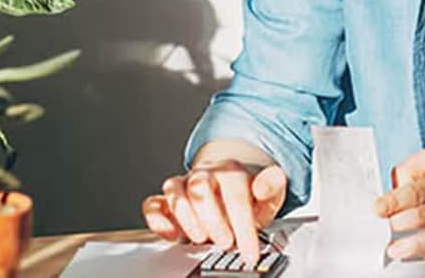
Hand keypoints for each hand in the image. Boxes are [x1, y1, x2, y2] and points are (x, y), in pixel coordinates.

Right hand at [141, 161, 286, 263]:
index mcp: (231, 171)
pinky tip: (172, 235)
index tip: (249, 252)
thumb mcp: (268, 195)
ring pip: (174, 191)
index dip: (243, 226)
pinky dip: (158, 220)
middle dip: (213, 219)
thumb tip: (264, 186)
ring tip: (200, 238)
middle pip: (201, 186)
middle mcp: (204, 174)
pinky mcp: (165, 200)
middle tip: (225, 243)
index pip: (236, 195)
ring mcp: (183, 185)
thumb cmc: (247, 197)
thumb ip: (272, 187)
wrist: (227, 189)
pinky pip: (152, 204)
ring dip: (187, 218)